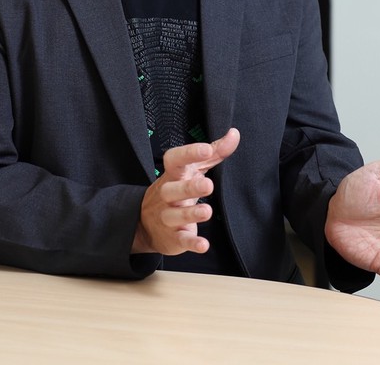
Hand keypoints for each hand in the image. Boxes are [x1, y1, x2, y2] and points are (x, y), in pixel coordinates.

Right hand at [132, 128, 239, 255]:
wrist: (145, 224)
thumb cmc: (176, 188)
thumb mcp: (193, 169)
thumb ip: (215, 152)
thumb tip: (234, 134)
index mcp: (173, 174)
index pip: (175, 160)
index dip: (189, 154)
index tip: (206, 150)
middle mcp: (167, 195)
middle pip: (173, 189)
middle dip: (189, 187)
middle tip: (207, 185)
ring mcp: (168, 217)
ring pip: (175, 215)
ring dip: (191, 214)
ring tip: (207, 212)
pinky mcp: (173, 237)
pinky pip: (181, 240)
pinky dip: (192, 243)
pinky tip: (203, 245)